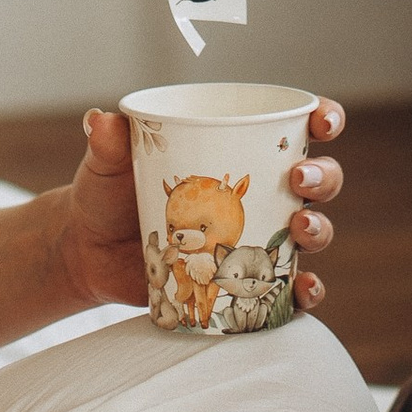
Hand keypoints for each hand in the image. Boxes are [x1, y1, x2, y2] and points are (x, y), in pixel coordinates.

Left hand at [55, 102, 347, 317]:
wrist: (88, 250)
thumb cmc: (107, 194)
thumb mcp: (107, 163)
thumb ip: (108, 141)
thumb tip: (100, 120)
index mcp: (239, 150)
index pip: (297, 129)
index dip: (323, 121)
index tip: (322, 123)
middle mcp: (261, 193)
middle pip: (318, 180)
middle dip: (322, 176)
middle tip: (298, 179)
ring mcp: (258, 238)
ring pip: (312, 231)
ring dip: (319, 228)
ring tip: (299, 227)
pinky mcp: (247, 280)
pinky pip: (290, 289)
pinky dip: (306, 291)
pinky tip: (303, 288)